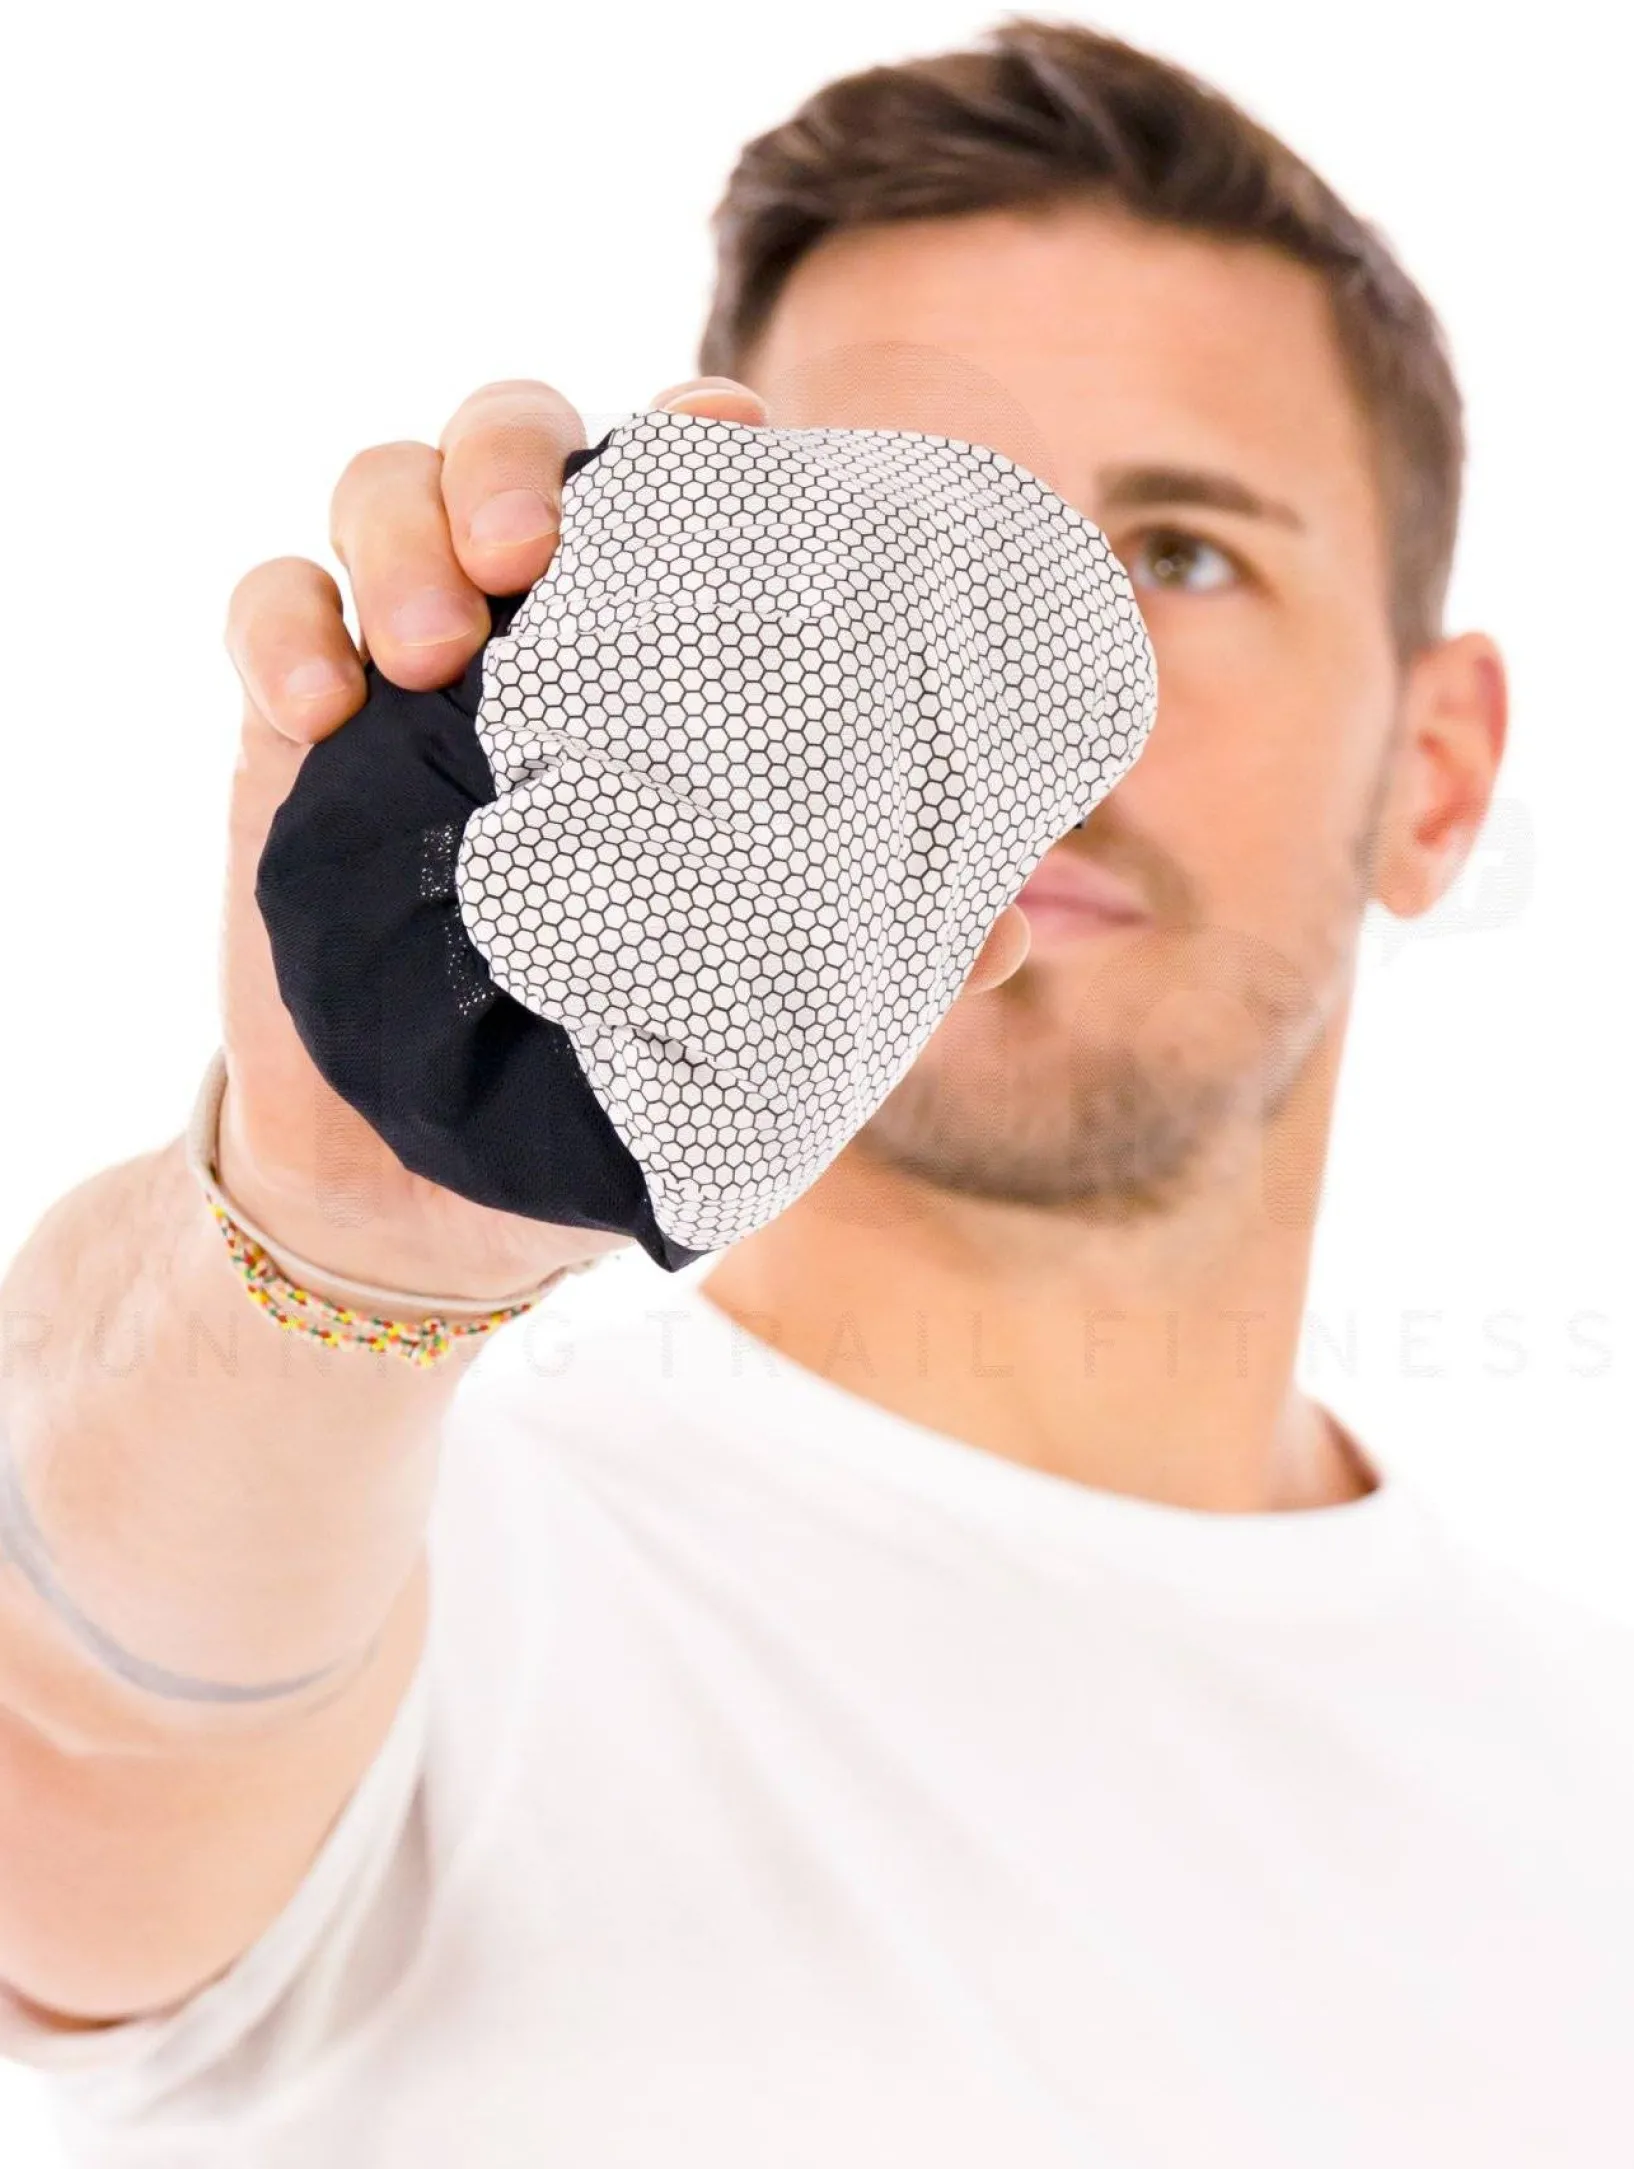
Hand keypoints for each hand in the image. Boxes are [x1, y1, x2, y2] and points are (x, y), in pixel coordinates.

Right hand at [217, 376, 1030, 1302]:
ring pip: (379, 485)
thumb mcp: (751, 1031)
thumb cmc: (605, 1073)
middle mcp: (534, 630)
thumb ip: (875, 975)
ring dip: (399, 527)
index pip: (677, 485)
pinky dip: (281, 626)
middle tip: (527, 551)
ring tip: (428, 649)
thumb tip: (1016, 930)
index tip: (737, 435)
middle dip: (514, 455)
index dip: (697, 427)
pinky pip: (266, 604)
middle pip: (512, 437)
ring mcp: (405, 664)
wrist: (426, 1190)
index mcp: (655, 663)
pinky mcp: (292, 731)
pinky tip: (315, 709)